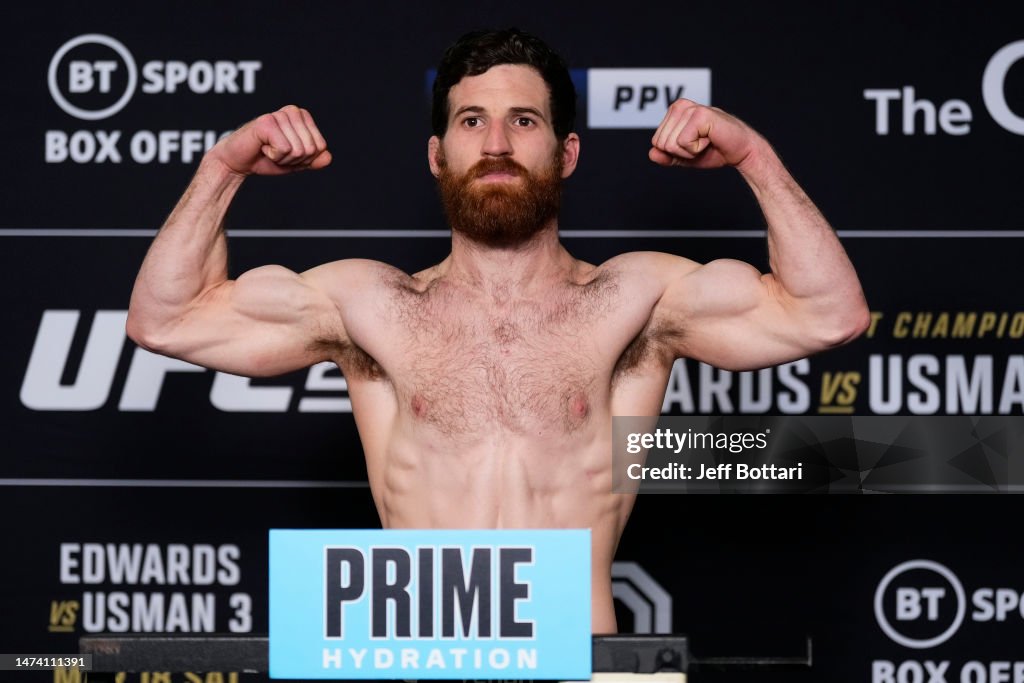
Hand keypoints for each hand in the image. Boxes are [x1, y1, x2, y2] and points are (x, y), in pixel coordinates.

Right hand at [208, 105, 331, 175]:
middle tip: (276, 152)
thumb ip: (314, 160)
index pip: (321, 147)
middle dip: (294, 159)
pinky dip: (273, 156)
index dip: (305, 159)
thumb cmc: (266, 158)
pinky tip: (262, 147)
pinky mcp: (266, 122)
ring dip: (282, 158)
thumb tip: (328, 157)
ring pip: (299, 150)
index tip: (288, 153)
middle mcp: (293, 111)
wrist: (239, 162)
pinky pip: (284, 149)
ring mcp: (279, 115)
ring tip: (268, 149)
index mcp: (303, 117)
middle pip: (311, 149)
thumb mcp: (296, 162)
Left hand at [649, 99, 762, 169]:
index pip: (656, 142)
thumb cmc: (714, 150)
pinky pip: (683, 143)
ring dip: (690, 151)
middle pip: (661, 143)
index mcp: (674, 112)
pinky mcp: (700, 115)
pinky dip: (697, 149)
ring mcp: (690, 108)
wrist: (740, 152)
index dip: (675, 152)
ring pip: (670, 144)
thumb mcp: (684, 157)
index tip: (693, 145)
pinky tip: (710, 139)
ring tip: (706, 140)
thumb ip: (667, 156)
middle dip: (681, 152)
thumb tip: (651, 153)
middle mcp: (680, 106)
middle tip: (701, 144)